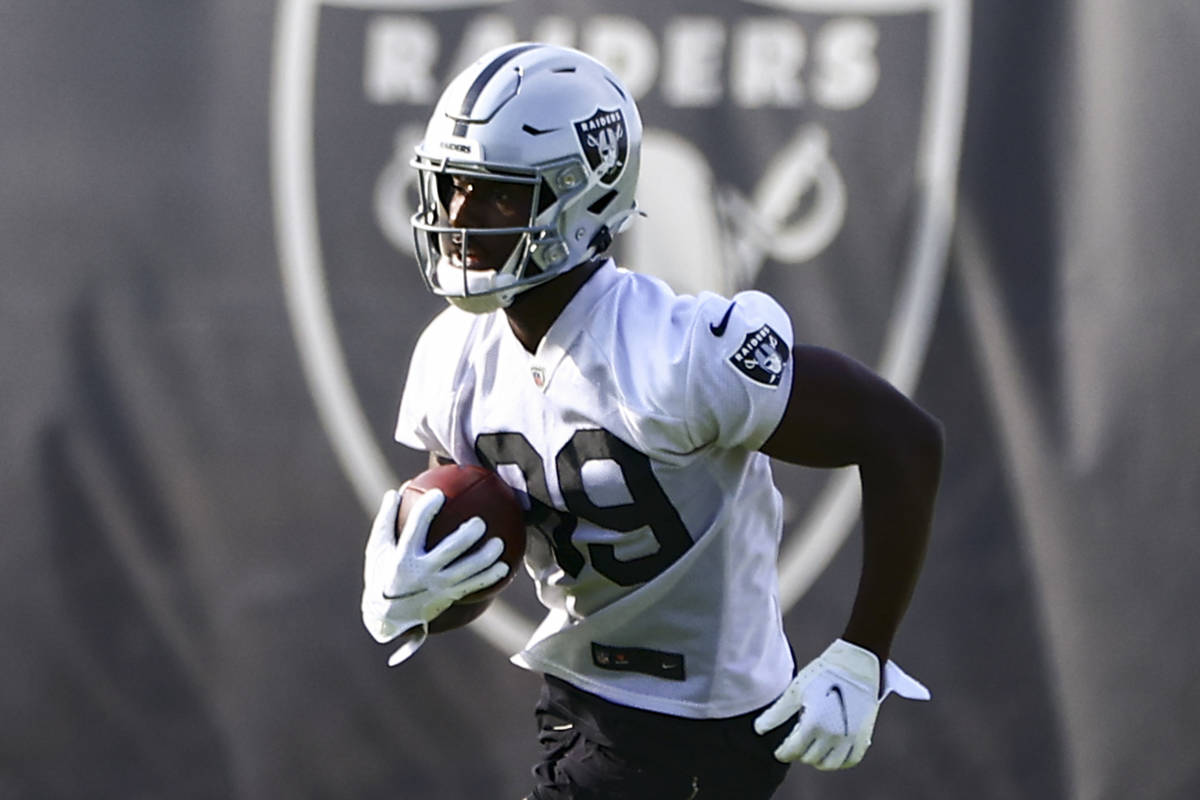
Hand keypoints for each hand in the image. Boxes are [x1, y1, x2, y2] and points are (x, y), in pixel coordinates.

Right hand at [361, 486, 509, 665]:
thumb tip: (395, 492)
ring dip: (485, 559)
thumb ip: (386, 520)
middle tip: (480, 523)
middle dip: (465, 538)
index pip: (415, 530)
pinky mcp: (449, 597)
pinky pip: (473, 587)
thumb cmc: (382, 573)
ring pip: (466, 573)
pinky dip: (490, 578)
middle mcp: (422, 574)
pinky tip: (505, 567)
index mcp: (403, 558)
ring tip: (499, 544)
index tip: (438, 494)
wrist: (388, 616)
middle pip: (448, 553)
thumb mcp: (377, 548)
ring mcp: (437, 587)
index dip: (426, 511)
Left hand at [753, 639, 929, 769]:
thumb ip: (777, 713)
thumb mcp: (796, 691)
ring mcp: (850, 737)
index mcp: (814, 723)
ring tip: (811, 750)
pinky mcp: (863, 735)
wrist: (856, 664)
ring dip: (818, 760)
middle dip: (800, 754)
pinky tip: (830, 753)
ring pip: (830, 764)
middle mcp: (833, 735)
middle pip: (810, 758)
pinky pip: (851, 760)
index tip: (779, 752)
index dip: (783, 753)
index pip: (794, 750)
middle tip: (795, 744)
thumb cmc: (823, 674)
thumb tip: (758, 729)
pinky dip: (839, 761)